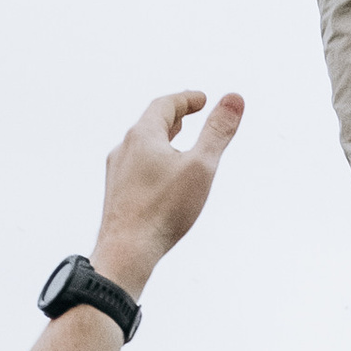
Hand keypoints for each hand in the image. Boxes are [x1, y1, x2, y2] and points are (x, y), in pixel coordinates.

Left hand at [92, 91, 245, 292]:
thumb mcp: (201, 166)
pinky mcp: (117, 194)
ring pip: (140, 146)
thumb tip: (234, 99)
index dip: (185, 99)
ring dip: (161, 138)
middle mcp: (124, 150)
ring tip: (174, 140)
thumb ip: (217, 132)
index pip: (164, 105)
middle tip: (189, 113)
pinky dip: (151, 159)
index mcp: (142, 136)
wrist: (126, 251)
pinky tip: (160, 177)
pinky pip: (135, 166)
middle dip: (172, 116)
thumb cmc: (164, 210)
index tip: (201, 99)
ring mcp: (117, 173)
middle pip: (149, 124)